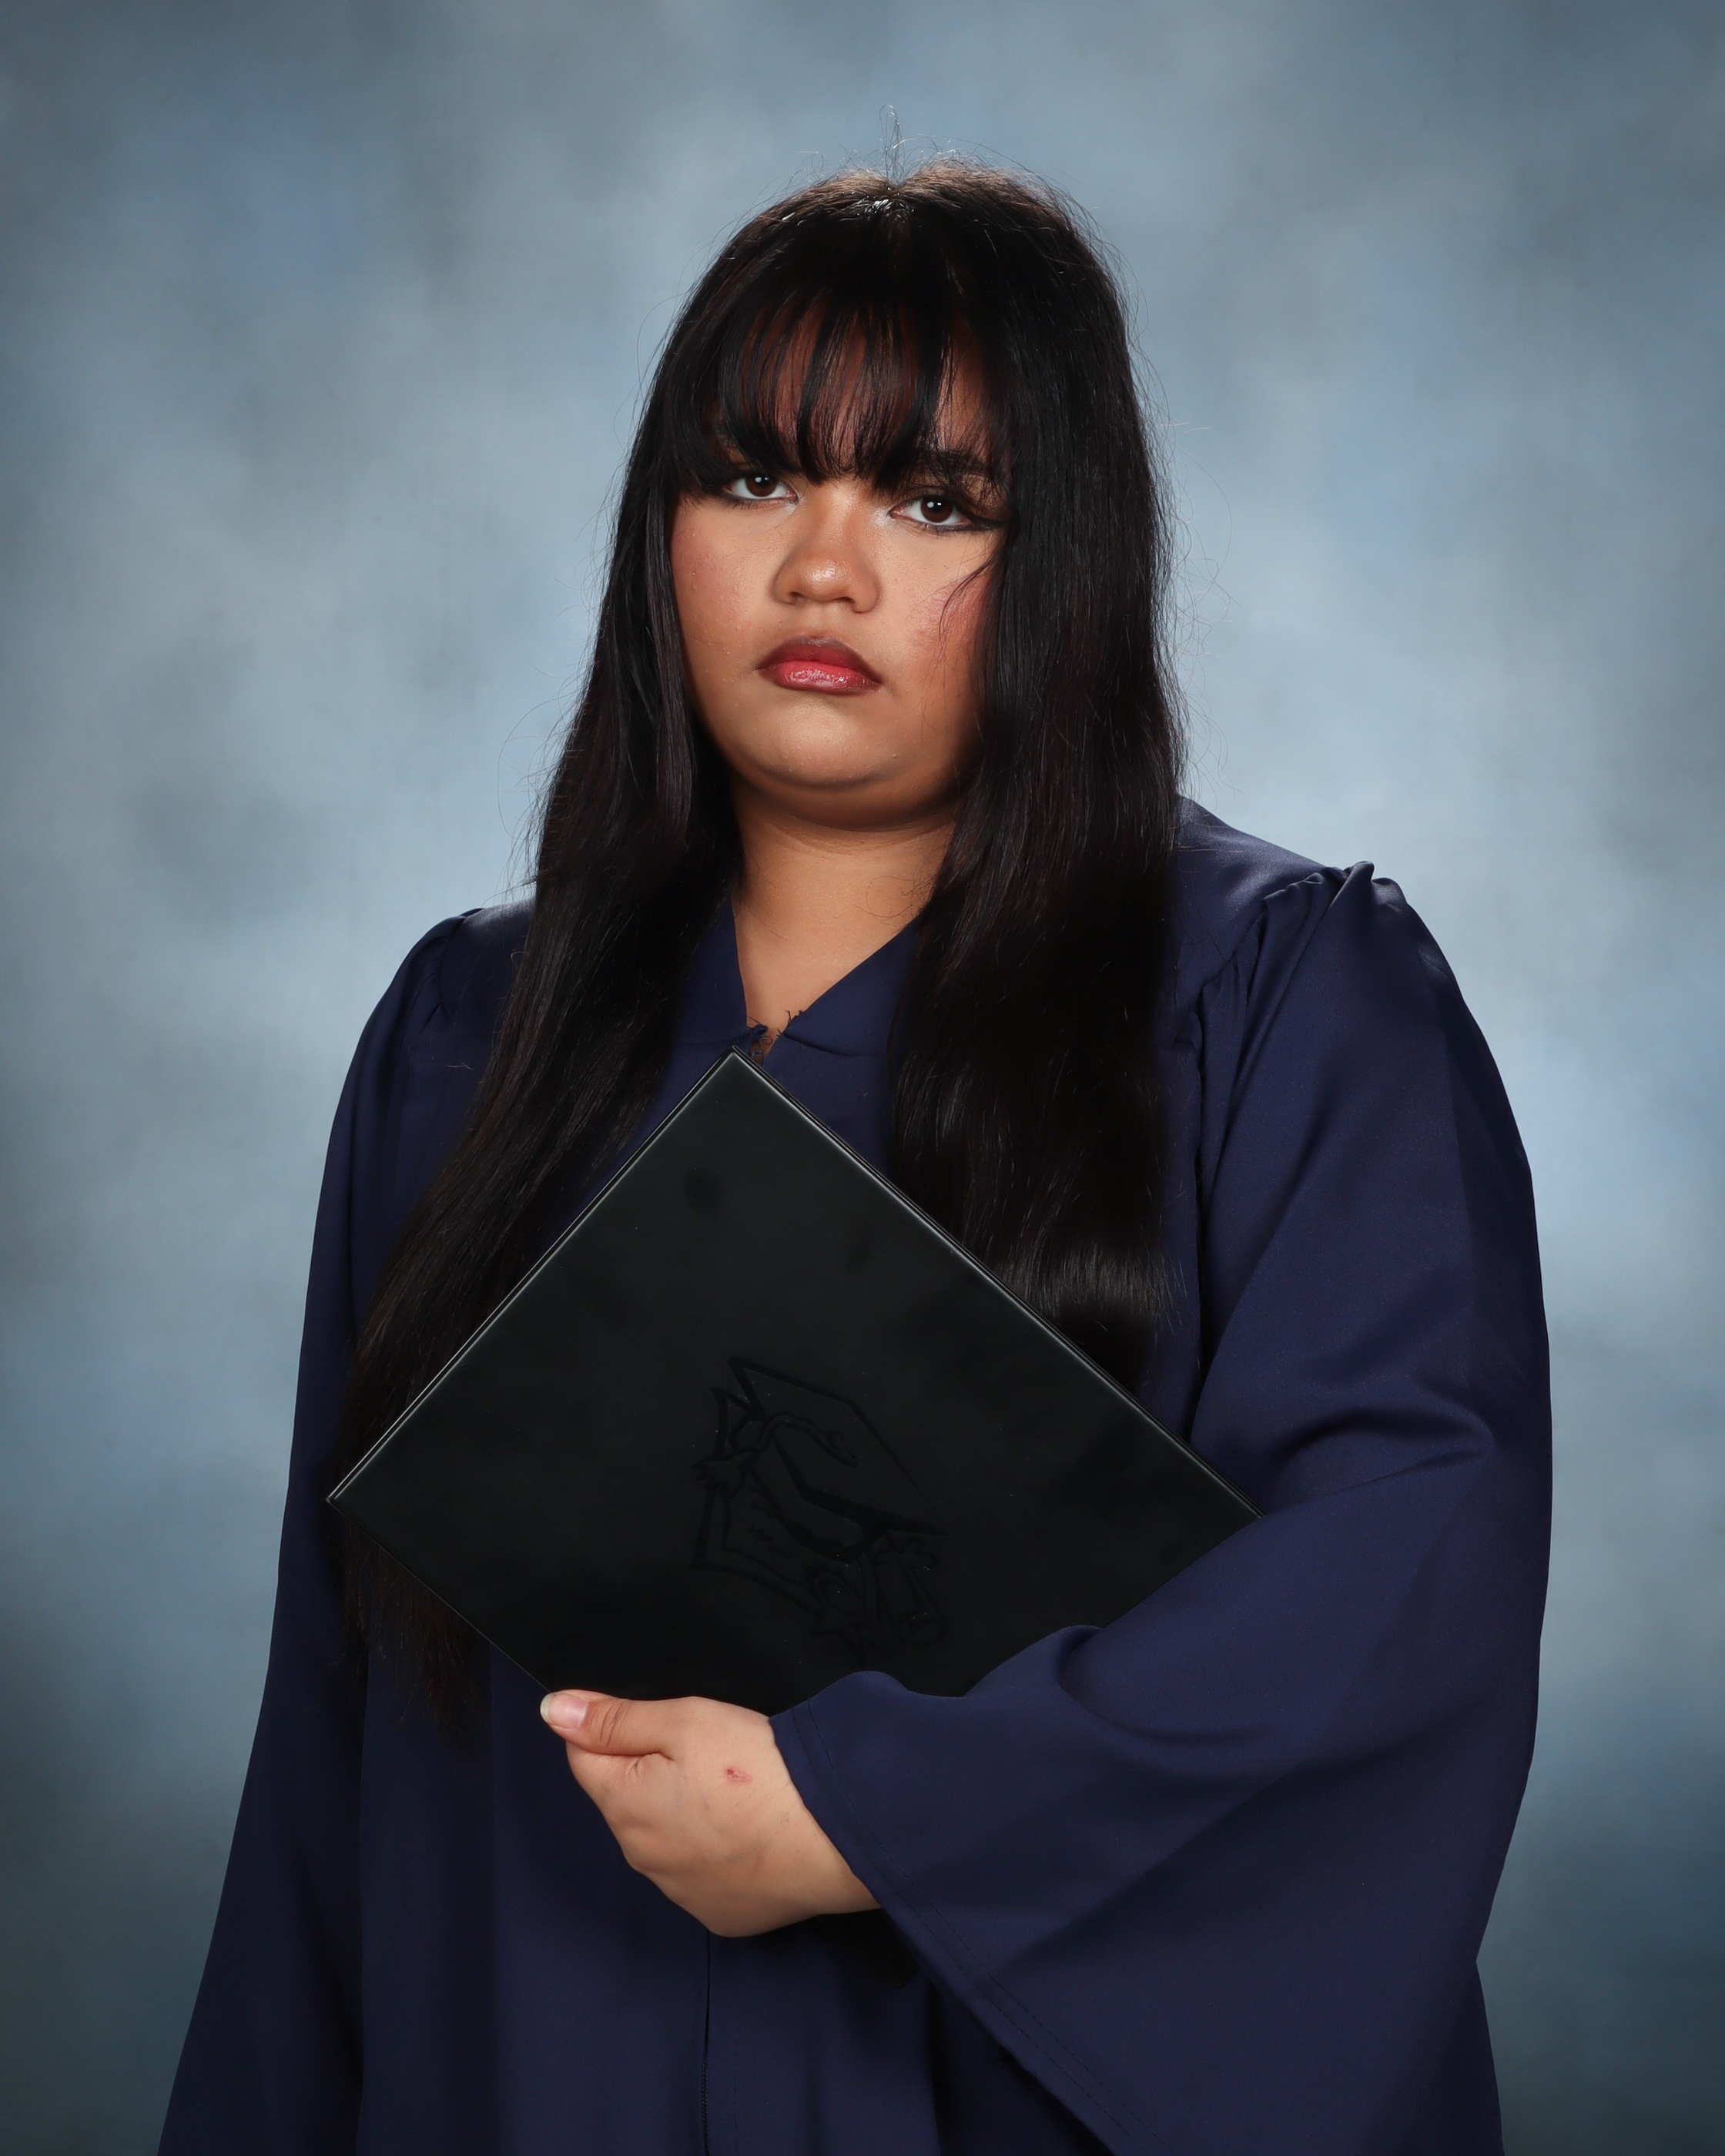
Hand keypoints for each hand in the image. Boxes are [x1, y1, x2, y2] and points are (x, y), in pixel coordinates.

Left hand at [541, 1690, 879, 1935]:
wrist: (835, 1834)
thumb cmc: (761, 1771)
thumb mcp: (685, 1721)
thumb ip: (614, 1718)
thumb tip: (553, 1711)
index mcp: (626, 1806)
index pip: (585, 1758)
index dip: (617, 1730)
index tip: (662, 1723)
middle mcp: (643, 1858)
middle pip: (626, 1800)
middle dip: (651, 1772)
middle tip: (709, 1754)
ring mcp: (682, 1893)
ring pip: (664, 1838)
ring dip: (683, 1813)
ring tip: (735, 1792)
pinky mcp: (721, 1914)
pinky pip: (701, 1874)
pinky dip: (715, 1851)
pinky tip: (749, 1831)